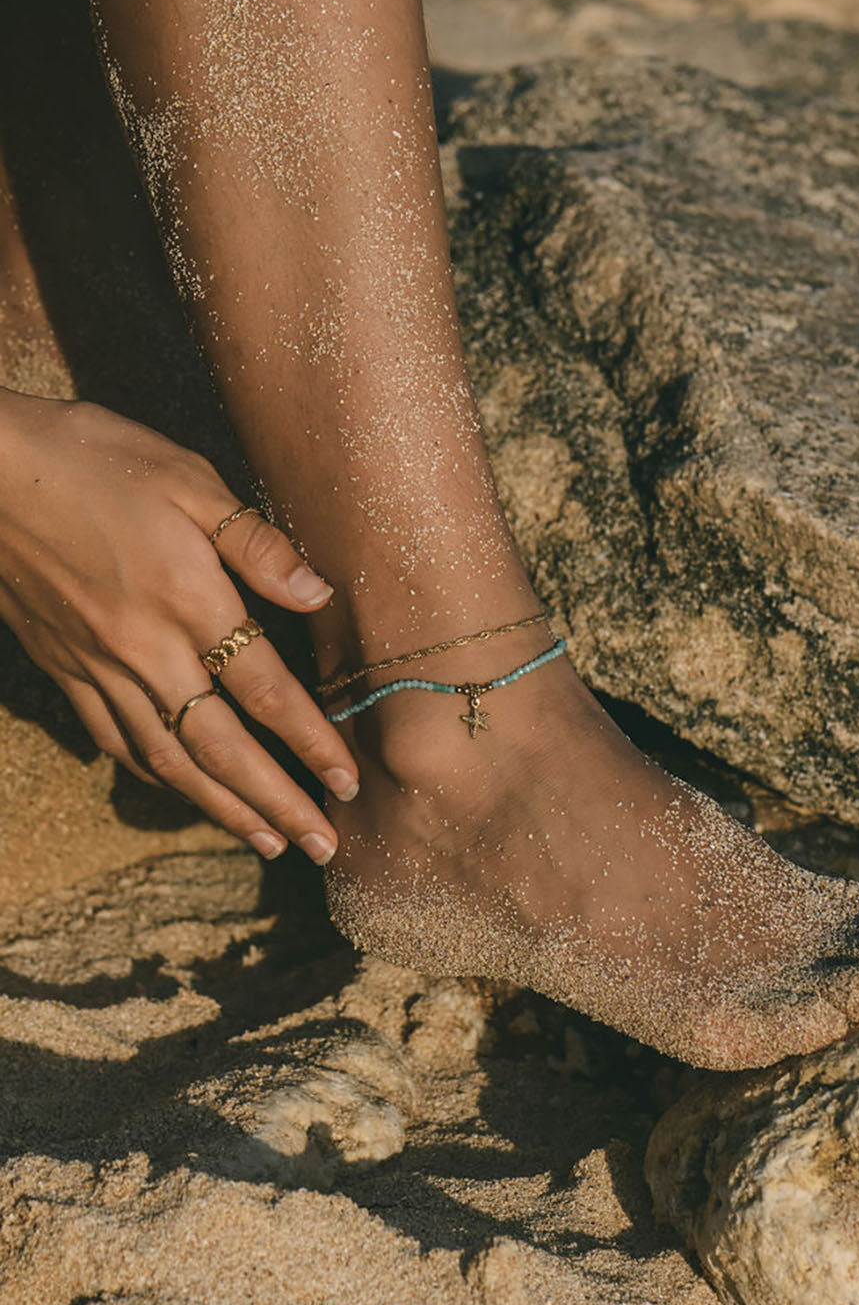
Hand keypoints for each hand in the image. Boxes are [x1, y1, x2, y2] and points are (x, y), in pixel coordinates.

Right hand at [0, 387, 357, 863]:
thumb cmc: (94, 457)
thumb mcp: (188, 477)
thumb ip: (256, 543)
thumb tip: (319, 595)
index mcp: (190, 601)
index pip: (266, 692)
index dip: (311, 743)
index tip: (347, 784)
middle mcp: (147, 650)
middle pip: (222, 747)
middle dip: (277, 803)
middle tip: (321, 847)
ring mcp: (99, 666)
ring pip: (168, 759)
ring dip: (221, 807)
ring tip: (265, 842)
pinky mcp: (63, 667)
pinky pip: (113, 738)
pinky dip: (152, 774)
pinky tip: (179, 792)